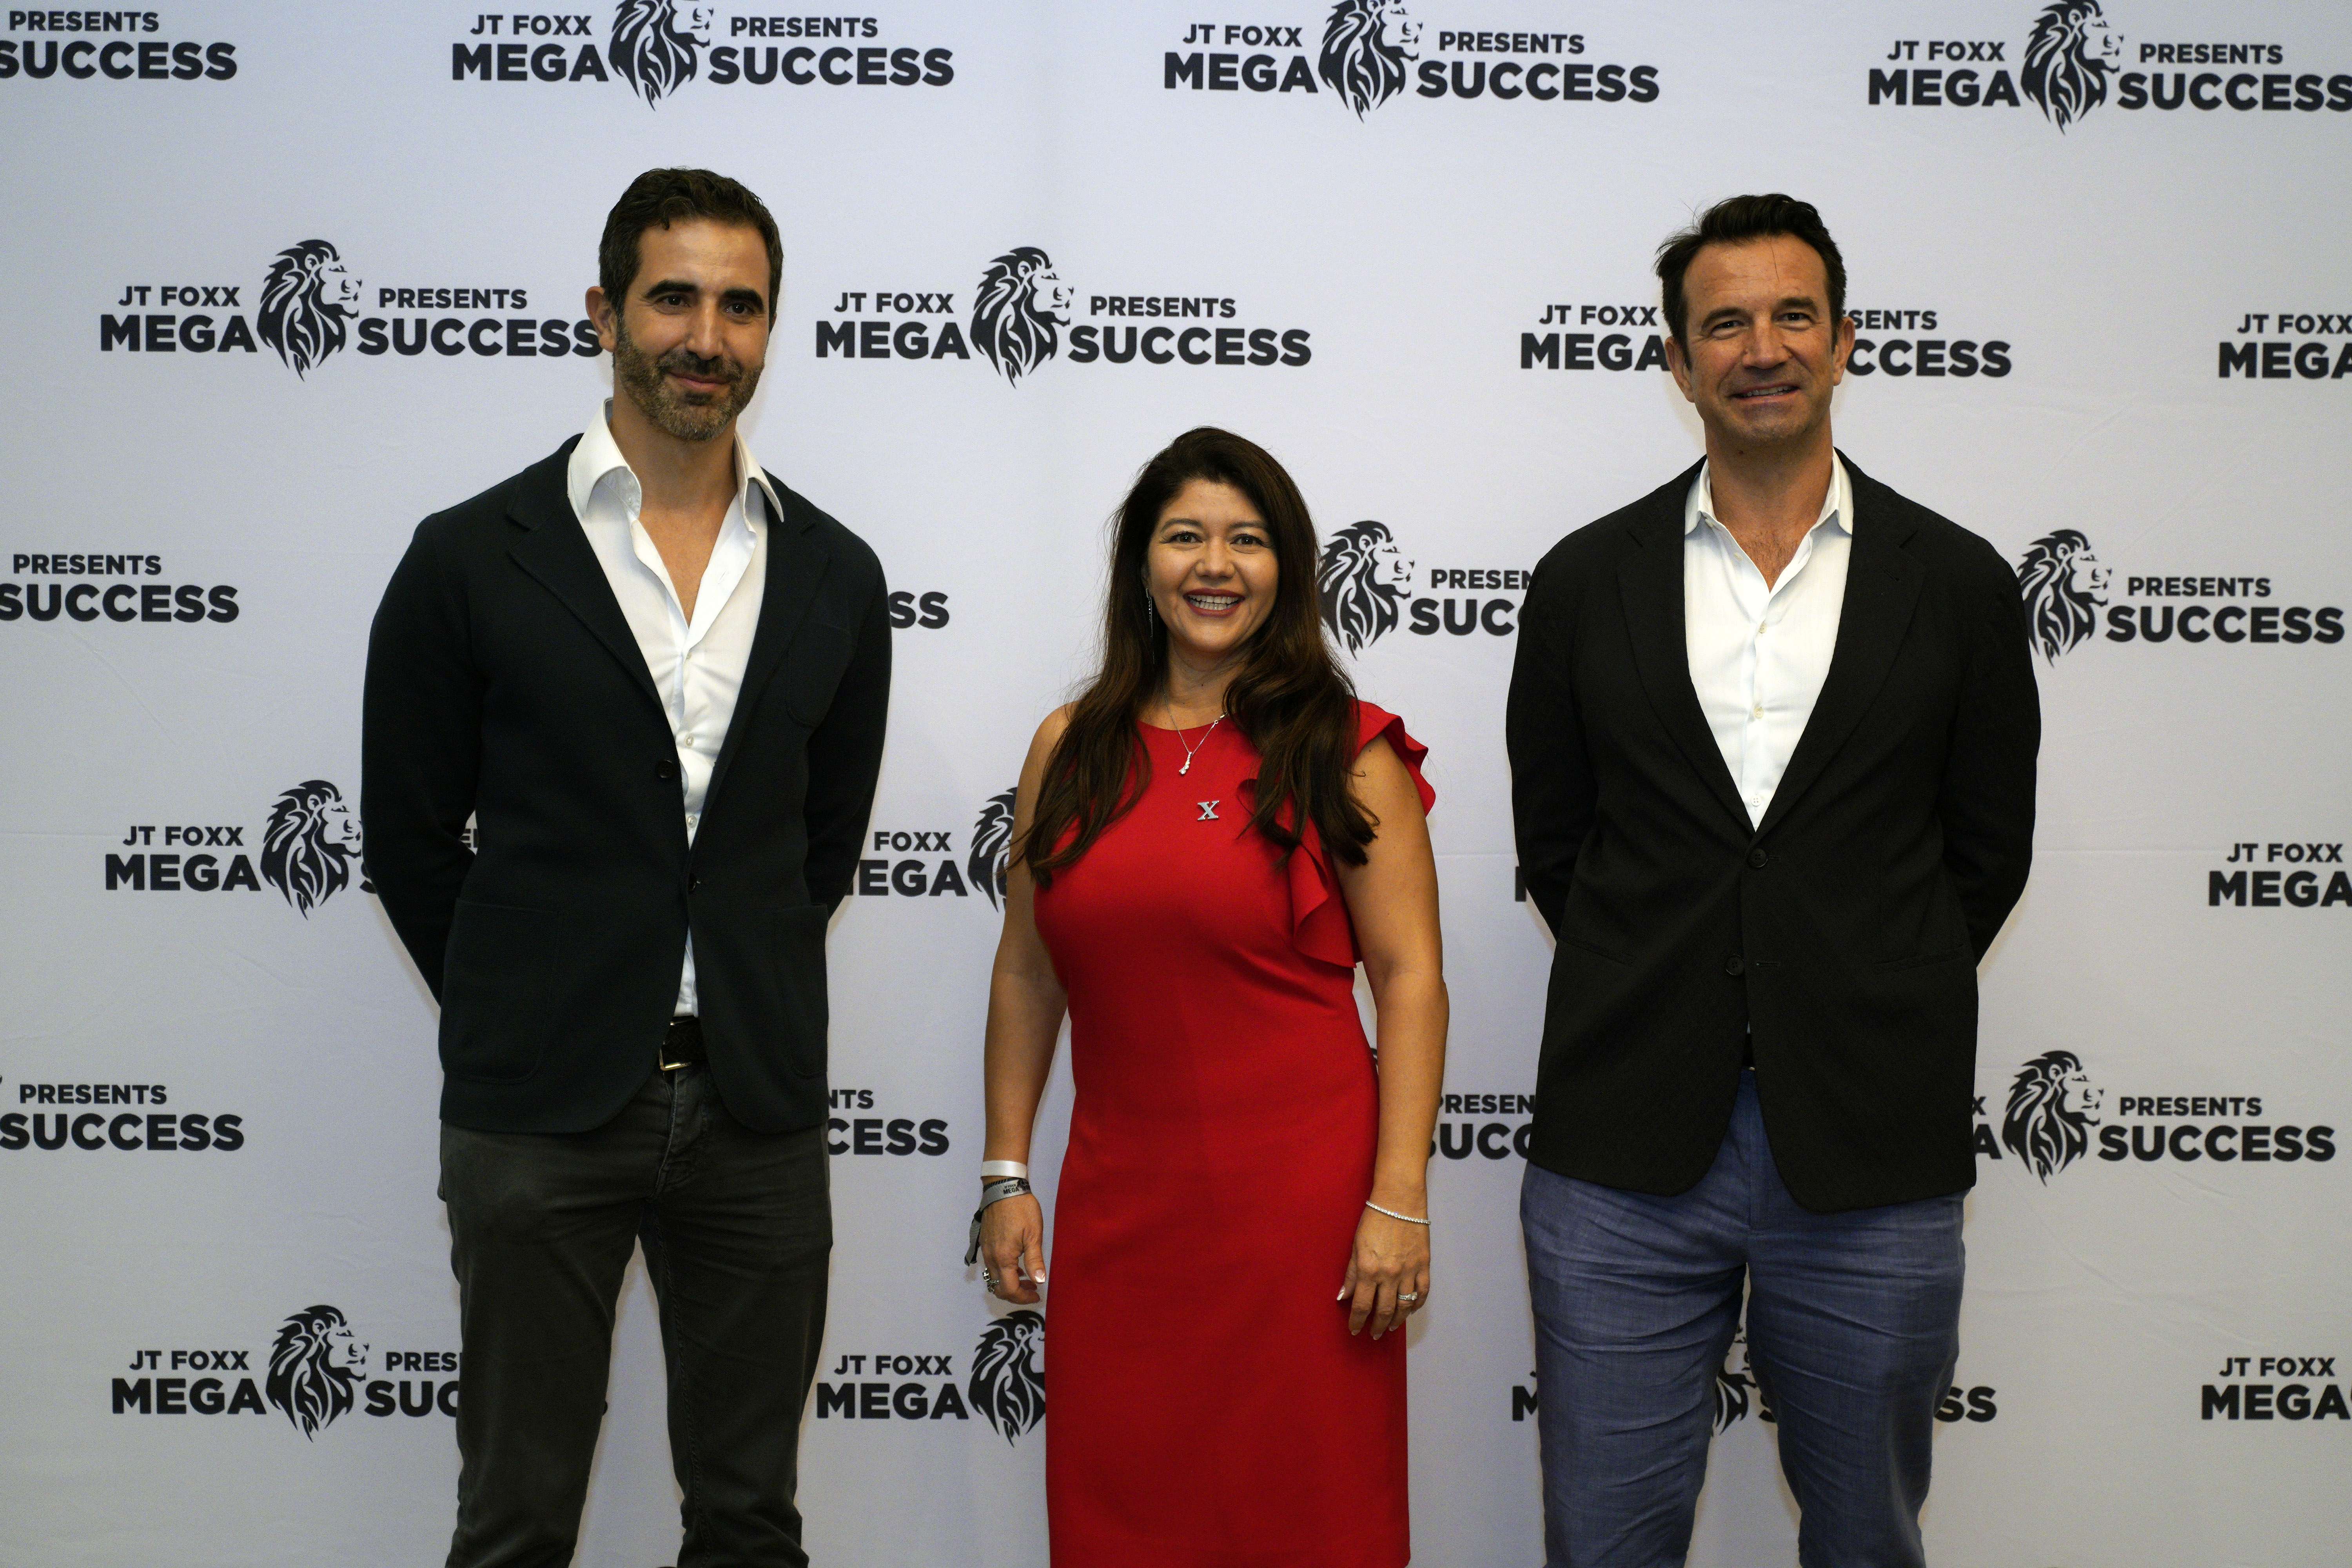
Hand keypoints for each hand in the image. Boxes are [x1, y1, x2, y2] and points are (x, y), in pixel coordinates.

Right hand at [979, 1191, 1046, 1303]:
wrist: (1004, 1188)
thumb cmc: (1022, 1209)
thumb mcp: (1033, 1234)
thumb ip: (1035, 1260)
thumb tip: (1039, 1281)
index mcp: (1003, 1258)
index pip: (1009, 1290)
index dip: (1023, 1298)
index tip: (1037, 1295)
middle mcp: (990, 1257)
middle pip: (998, 1288)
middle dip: (1015, 1294)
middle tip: (1032, 1289)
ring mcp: (985, 1250)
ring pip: (993, 1278)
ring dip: (1008, 1283)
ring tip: (1026, 1277)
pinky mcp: (984, 1242)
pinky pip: (990, 1266)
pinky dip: (1002, 1272)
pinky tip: (1016, 1265)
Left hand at [1339, 1205, 1428, 1338]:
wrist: (1399, 1200)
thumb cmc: (1374, 1219)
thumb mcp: (1355, 1246)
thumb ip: (1351, 1274)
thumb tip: (1343, 1296)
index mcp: (1369, 1269)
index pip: (1362, 1305)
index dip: (1357, 1321)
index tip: (1354, 1329)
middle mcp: (1389, 1274)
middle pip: (1384, 1311)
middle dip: (1376, 1326)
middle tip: (1373, 1334)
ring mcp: (1409, 1271)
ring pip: (1404, 1307)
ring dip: (1396, 1321)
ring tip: (1389, 1327)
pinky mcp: (1424, 1265)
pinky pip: (1422, 1293)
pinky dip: (1416, 1305)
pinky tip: (1410, 1310)